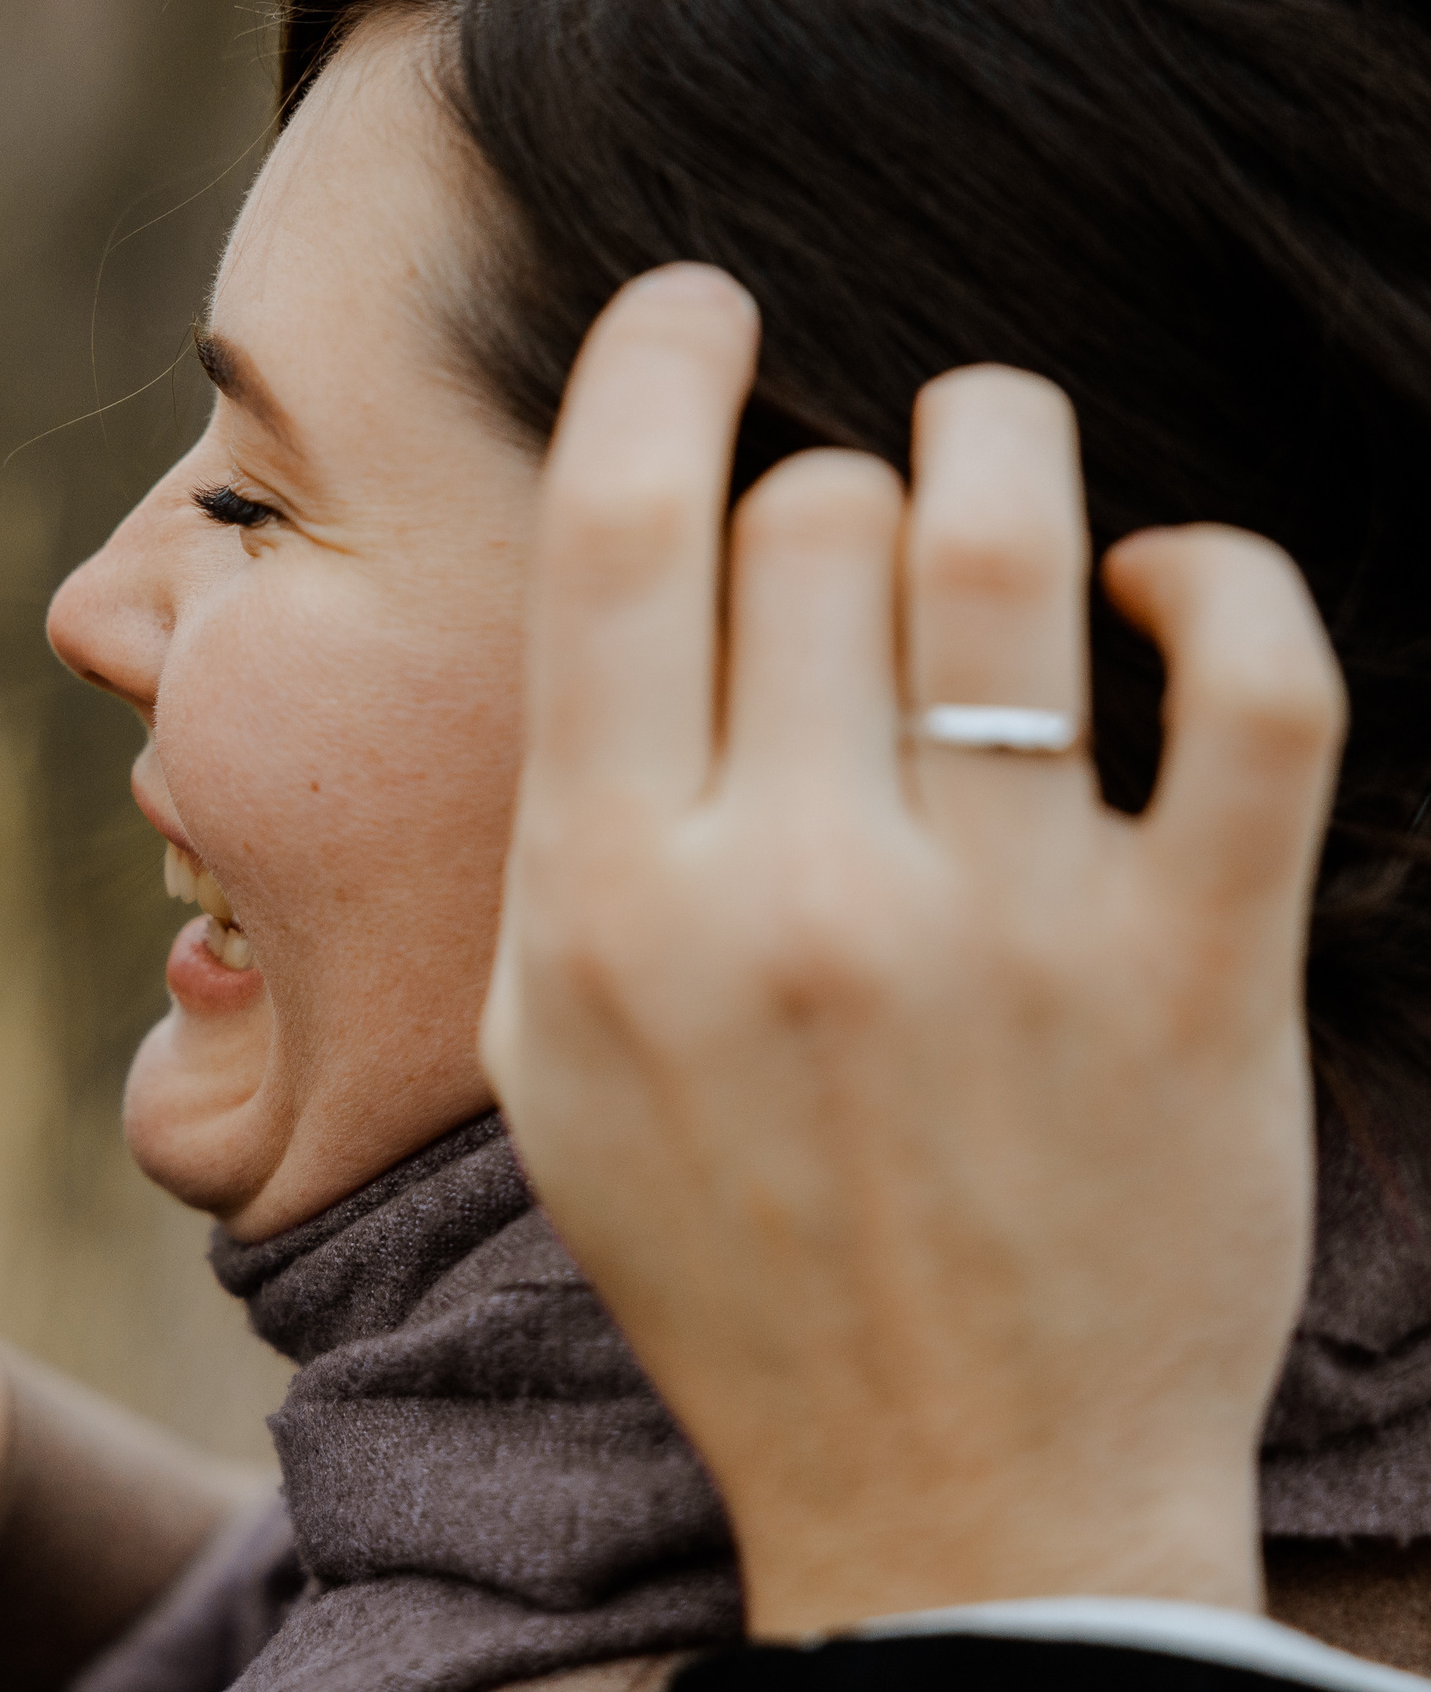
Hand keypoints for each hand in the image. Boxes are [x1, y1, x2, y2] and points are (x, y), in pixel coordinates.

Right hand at [481, 266, 1344, 1635]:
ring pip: (1013, 535)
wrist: (949, 1497)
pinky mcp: (1193, 975)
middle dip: (830, 475)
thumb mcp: (555, 1053)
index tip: (699, 308)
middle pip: (819, 514)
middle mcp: (792, 894)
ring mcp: (1002, 932)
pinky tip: (1162, 588)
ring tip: (1000, 455)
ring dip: (1005, 441)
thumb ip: (573, 822)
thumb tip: (647, 587)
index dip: (657, 362)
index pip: (618, 535)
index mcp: (607, 906)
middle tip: (847, 528)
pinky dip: (1218, 581)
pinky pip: (1249, 680)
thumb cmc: (728, 1263)